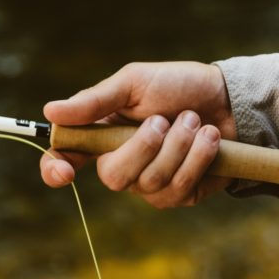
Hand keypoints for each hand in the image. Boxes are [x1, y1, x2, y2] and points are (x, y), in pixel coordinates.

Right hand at [39, 61, 235, 207]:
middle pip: (113, 177)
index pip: (65, 158)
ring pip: (151, 182)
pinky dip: (198, 158)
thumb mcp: (134, 82)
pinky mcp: (181, 195)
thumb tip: (50, 111)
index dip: (56, 170)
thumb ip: (95, 101)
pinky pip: (179, 188)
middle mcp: (122, 163)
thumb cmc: (177, 86)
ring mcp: (150, 184)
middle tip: (164, 120)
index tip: (64, 172)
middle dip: (143, 147)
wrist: (228, 98)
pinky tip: (210, 138)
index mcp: (101, 135)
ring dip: (179, 146)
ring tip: (194, 121)